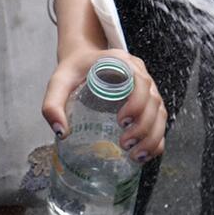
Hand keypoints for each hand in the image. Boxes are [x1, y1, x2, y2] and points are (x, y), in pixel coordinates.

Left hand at [41, 45, 166, 162]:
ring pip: (160, 112)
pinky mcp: (148, 101)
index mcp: (121, 63)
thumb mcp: (58, 83)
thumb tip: (61, 132)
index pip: (140, 82)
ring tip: (136, 155)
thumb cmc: (72, 70)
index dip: (137, 103)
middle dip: (144, 126)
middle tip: (125, 144)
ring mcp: (146, 87)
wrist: (82, 59)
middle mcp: (139, 73)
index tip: (121, 121)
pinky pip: (160, 120)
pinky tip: (145, 155)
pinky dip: (157, 139)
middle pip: (153, 101)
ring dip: (152, 136)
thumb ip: (53, 104)